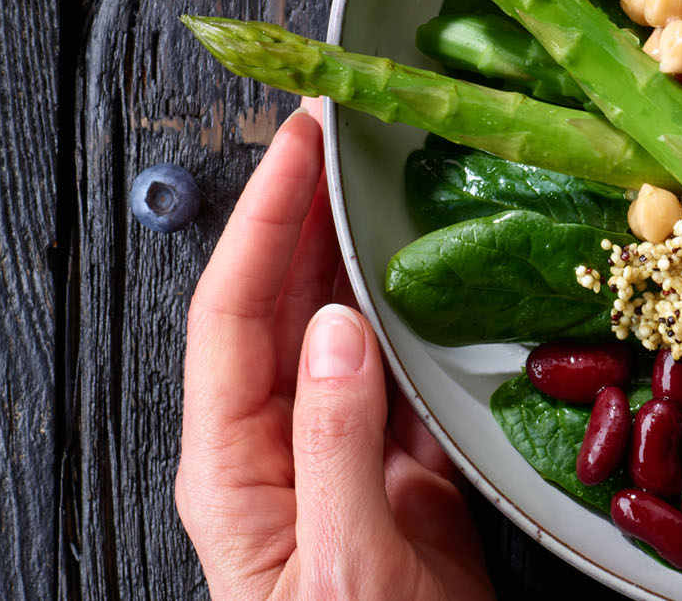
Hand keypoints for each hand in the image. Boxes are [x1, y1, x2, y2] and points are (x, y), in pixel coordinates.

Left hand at [176, 106, 495, 600]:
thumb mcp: (343, 566)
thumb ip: (337, 444)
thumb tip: (336, 327)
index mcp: (231, 469)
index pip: (233, 314)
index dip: (263, 216)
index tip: (300, 140)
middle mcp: (277, 450)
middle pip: (281, 304)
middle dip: (305, 209)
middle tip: (346, 124)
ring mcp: (342, 462)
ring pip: (345, 330)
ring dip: (365, 252)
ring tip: (394, 174)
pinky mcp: (405, 484)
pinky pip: (409, 378)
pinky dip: (427, 317)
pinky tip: (450, 275)